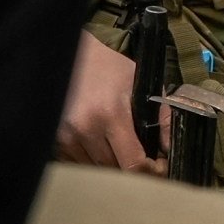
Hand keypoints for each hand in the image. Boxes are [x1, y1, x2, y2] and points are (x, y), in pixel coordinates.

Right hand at [60, 34, 156, 172]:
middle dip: (130, 167)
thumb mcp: (142, 83)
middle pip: (113, 170)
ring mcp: (64, 134)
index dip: (149, 172)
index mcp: (110, 114)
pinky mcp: (53, 137)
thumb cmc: (109, 67)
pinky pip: (75, 163)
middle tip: (140, 156)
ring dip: (108, 164)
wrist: (70, 51)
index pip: (132, 164)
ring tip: (116, 146)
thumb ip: (162, 117)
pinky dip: (88, 160)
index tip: (158, 167)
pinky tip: (96, 143)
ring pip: (93, 169)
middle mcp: (85, 128)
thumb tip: (170, 150)